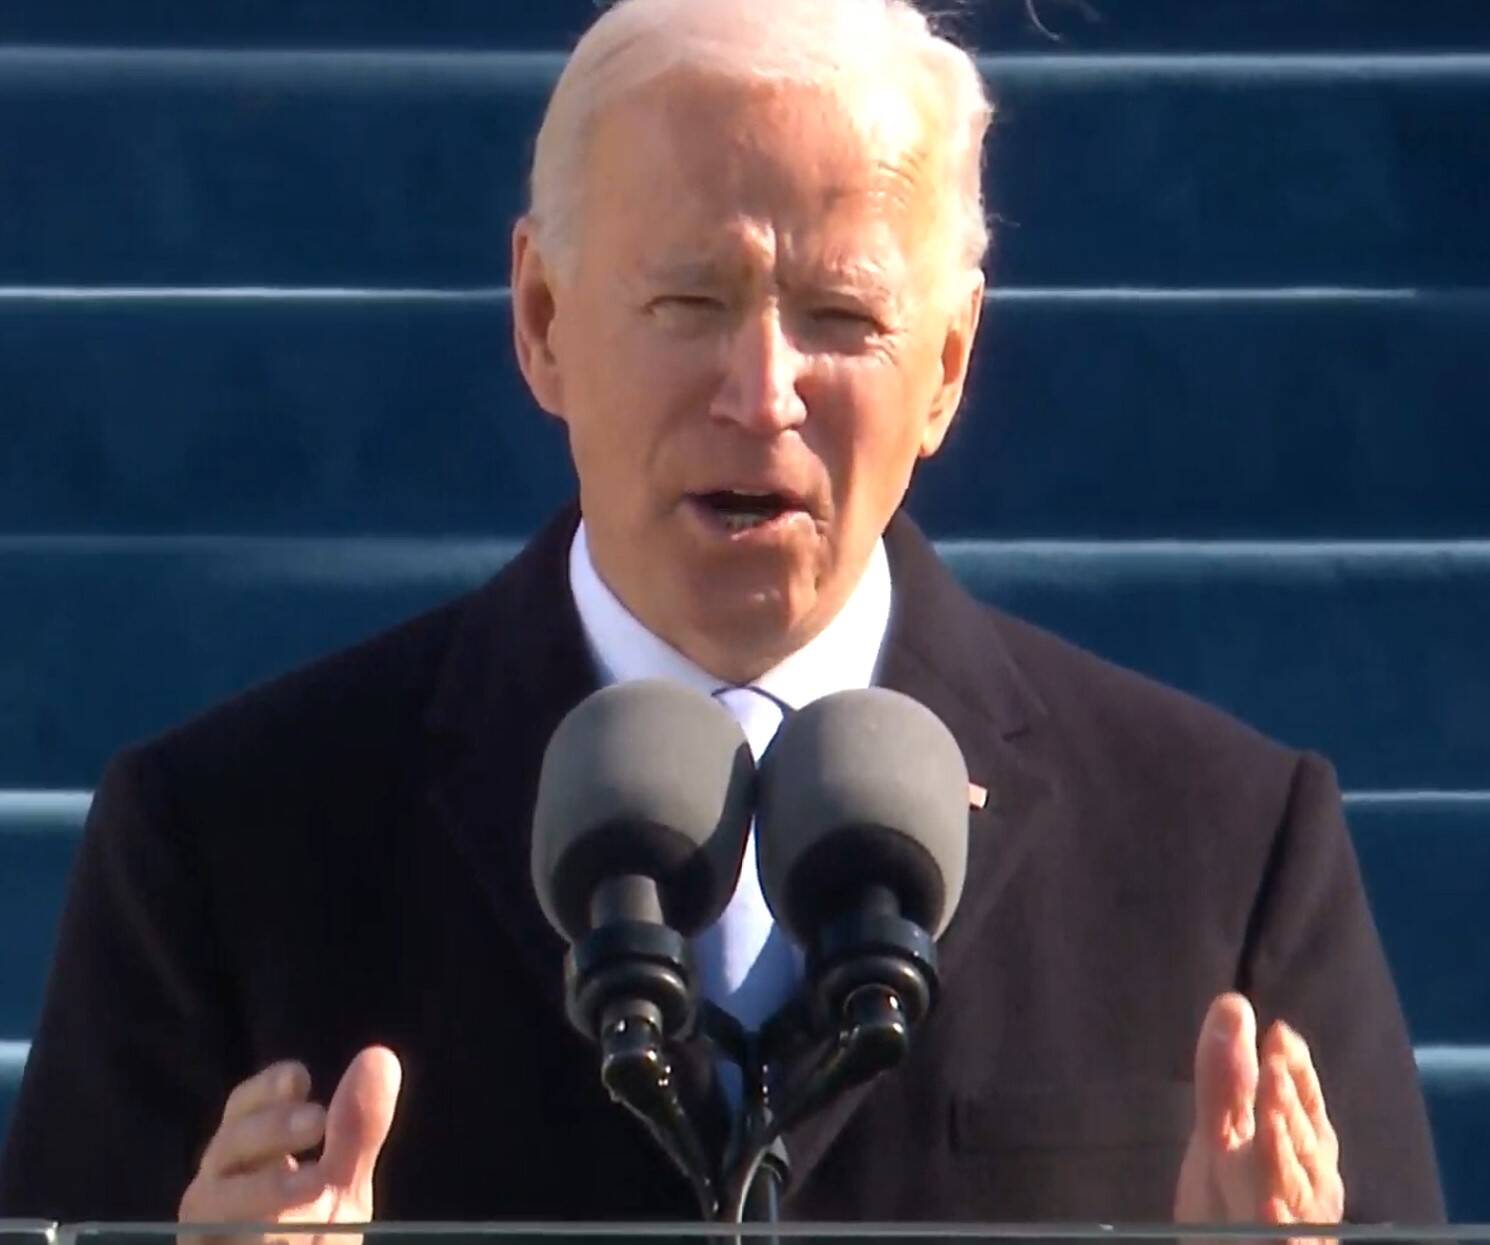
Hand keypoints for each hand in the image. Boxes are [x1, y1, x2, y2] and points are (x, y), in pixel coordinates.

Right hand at [179, 1046, 402, 1244]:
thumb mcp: (340, 1193)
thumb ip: (356, 1130)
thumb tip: (380, 1057)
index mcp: (246, 1163)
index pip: (244, 1112)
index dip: (265, 1091)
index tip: (300, 1078)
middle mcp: (217, 1195)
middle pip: (226, 1148)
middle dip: (269, 1128)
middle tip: (316, 1118)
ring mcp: (205, 1238)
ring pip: (208, 1205)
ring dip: (260, 1189)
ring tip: (315, 1182)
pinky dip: (240, 1242)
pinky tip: (279, 1236)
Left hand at [1175, 993, 1343, 1240]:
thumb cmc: (1236, 1194)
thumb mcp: (1223, 1132)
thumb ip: (1227, 1075)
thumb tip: (1231, 1003)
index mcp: (1299, 1147)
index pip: (1302, 1101)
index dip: (1293, 1070)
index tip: (1280, 1035)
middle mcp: (1309, 1180)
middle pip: (1299, 1137)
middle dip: (1287, 1104)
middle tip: (1274, 1067)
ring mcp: (1299, 1220)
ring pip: (1295, 1184)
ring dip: (1284, 1152)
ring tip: (1270, 1119)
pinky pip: (1285, 1237)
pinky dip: (1280, 1223)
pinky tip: (1268, 1207)